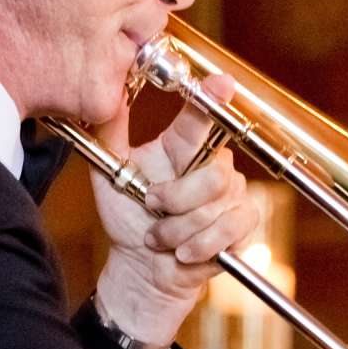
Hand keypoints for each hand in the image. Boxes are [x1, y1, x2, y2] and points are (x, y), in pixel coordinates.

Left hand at [89, 73, 254, 348]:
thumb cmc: (129, 218)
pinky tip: (184, 251)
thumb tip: (103, 96)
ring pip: (213, 207)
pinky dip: (199, 245)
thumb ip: (108, 135)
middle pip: (210, 175)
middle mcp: (214, 165)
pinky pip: (228, 230)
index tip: (221, 82)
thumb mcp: (110, 175)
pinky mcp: (244, 222)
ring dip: (177, 230)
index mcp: (182, 147)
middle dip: (174, 200)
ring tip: (161, 237)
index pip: (200, 118)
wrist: (144, 266)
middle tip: (153, 208)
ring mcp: (233, 194)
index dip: (213, 98)